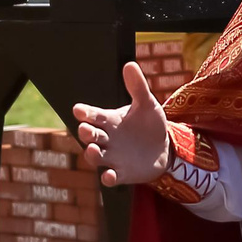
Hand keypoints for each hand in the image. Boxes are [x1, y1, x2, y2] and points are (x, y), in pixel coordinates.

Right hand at [73, 62, 171, 186]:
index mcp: (109, 120)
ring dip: (92, 154)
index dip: (84, 113)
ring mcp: (111, 157)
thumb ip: (137, 87)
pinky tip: (108, 175)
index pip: (92, 115)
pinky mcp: (120, 173)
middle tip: (86, 129)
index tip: (79, 110)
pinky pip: (110, 176)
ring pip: (95, 156)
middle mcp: (106, 138)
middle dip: (86, 132)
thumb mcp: (146, 104)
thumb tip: (129, 65)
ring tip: (93, 150)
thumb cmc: (149, 124)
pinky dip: (107, 177)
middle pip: (90, 135)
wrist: (163, 149)